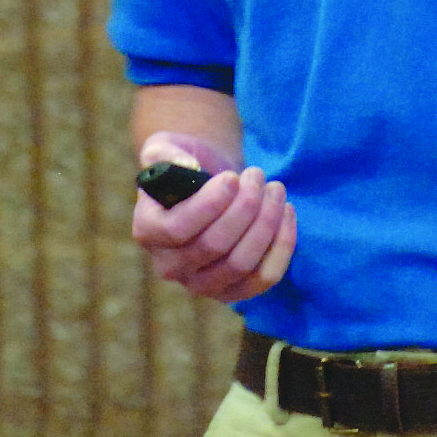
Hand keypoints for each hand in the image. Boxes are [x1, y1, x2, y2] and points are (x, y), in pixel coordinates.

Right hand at [133, 132, 296, 303]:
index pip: (177, 230)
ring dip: (266, 223)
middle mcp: (169, 265)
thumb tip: (187, 166)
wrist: (211, 183)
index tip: (232, 177)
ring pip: (240, 264)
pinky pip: (263, 278)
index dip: (209, 204)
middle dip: (245, 206)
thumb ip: (167, 153)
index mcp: (148, 231)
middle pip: (214, 246)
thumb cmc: (188, 164)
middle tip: (258, 175)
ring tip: (275, 188)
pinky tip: (287, 211)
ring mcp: (201, 283)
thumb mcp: (167, 147)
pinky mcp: (234, 289)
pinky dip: (282, 245)